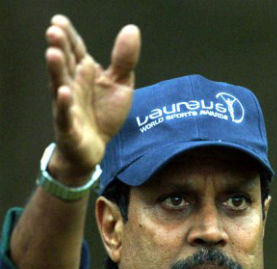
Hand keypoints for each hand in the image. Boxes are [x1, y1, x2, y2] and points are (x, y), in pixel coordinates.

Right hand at [45, 15, 140, 183]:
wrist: (95, 148)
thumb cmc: (104, 113)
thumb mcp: (121, 84)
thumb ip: (124, 59)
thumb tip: (132, 30)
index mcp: (83, 72)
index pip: (75, 50)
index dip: (68, 36)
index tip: (60, 21)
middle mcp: (72, 85)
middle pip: (65, 64)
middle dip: (59, 48)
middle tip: (54, 31)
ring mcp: (69, 105)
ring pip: (60, 85)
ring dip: (56, 70)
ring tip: (53, 54)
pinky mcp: (69, 126)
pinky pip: (65, 114)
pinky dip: (64, 104)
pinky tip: (63, 92)